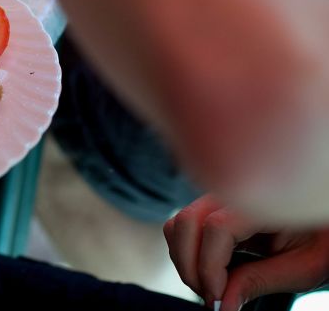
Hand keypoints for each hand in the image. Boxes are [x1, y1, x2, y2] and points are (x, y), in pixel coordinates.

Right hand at [164, 195, 328, 309]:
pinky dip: (186, 252)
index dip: (210, 266)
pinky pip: (182, 227)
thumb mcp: (303, 268)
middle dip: (190, 266)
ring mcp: (218, 199)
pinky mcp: (211, 209)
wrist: (323, 221)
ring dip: (184, 260)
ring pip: (177, 224)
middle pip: (186, 223)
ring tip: (209, 285)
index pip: (217, 227)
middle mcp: (233, 193)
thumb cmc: (321, 242)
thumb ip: (260, 282)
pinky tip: (209, 272)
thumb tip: (221, 305)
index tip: (217, 298)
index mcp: (263, 202)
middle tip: (211, 297)